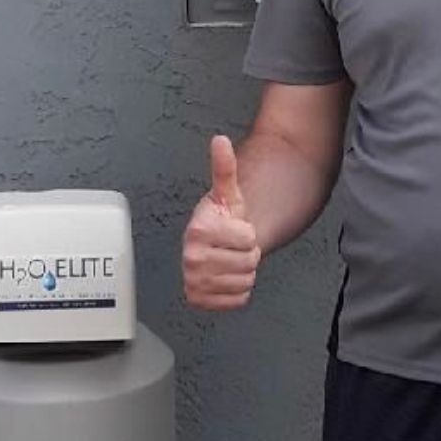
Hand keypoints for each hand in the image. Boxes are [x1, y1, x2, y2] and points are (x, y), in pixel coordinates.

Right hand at [182, 135, 262, 310]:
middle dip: (246, 254)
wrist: (210, 245)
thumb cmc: (220, 220)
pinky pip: (238, 300)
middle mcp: (191, 257)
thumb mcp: (227, 194)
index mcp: (198, 230)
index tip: (233, 230)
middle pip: (248, 263)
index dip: (248, 234)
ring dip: (242, 272)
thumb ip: (224, 167)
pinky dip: (237, 291)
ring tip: (228, 259)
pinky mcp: (198, 300)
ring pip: (245, 282)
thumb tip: (220, 140)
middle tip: (231, 246)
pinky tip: (225, 276)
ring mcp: (193, 281)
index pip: (249, 240)